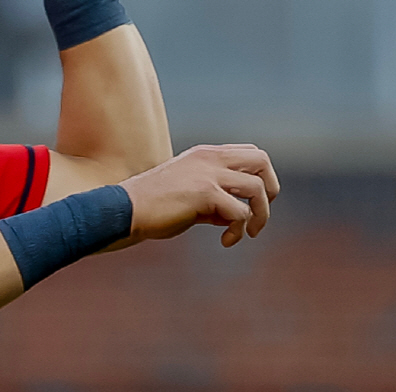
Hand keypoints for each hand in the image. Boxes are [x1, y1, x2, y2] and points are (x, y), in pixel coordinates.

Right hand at [119, 144, 279, 247]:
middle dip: (270, 189)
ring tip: (247, 234)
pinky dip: (239, 231)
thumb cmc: (153, 207)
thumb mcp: (189, 195)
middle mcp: (209, 158)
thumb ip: (215, 199)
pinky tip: (226, 242)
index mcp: (205, 154)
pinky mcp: (205, 193)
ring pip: (257, 188)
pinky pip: (240, 213)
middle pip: (262, 160)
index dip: (261, 178)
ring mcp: (208, 173)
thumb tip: (240, 216)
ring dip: (260, 215)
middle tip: (259, 214)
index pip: (251, 152)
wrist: (125, 210)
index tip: (251, 203)